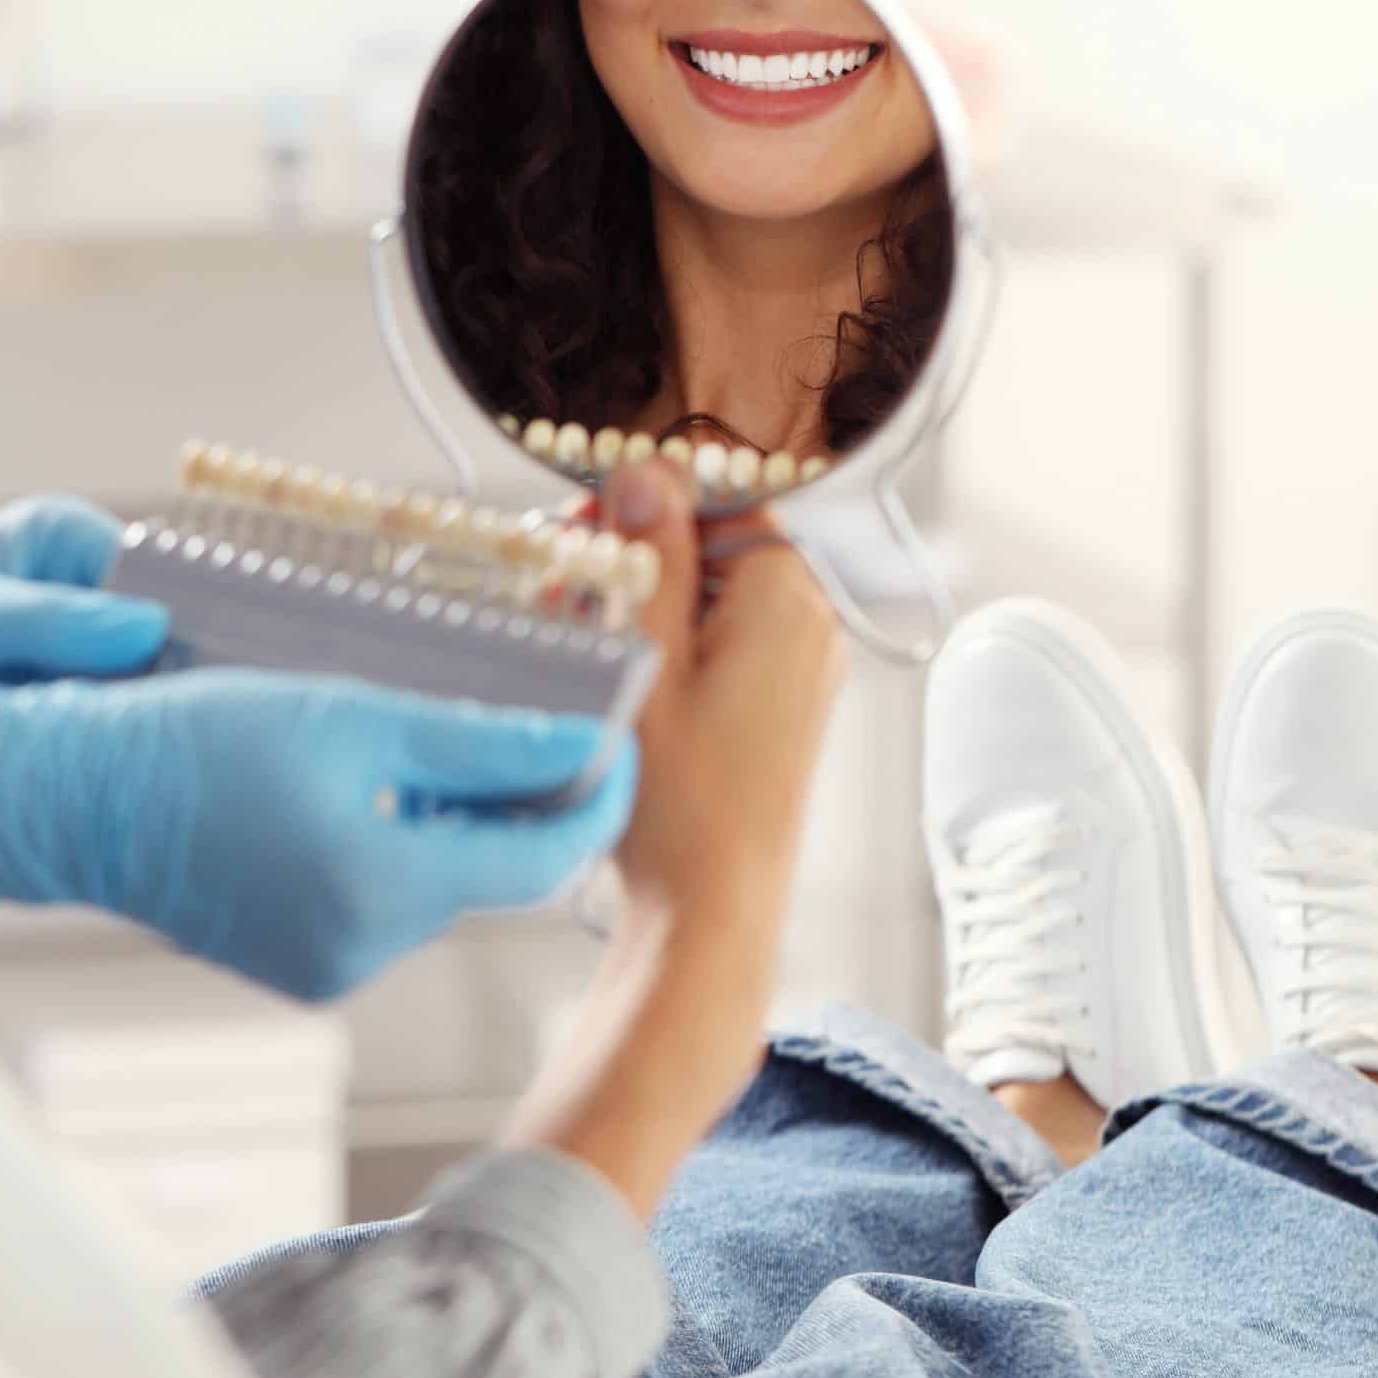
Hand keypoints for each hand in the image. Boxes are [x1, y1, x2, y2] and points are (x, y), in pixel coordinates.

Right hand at [0, 657, 634, 998]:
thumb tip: (581, 745)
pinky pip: (376, 892)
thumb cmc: (189, 739)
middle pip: (488, 868)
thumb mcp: (351, 715)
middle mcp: (362, 947)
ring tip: (431, 736)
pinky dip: (387, 835)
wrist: (62, 794)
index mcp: (384, 888)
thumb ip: (479, 741)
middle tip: (536, 714)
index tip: (618, 735)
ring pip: (433, 877)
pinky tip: (355, 783)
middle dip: (517, 795)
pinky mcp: (290, 959)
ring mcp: (323, 964)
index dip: (592, 793)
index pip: (541, 856)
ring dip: (448, 811)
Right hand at [601, 461, 845, 920]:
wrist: (714, 908)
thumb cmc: (679, 799)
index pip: (717, 498)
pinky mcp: (783, 708)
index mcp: (786, 596)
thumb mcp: (646, 657)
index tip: (584, 532)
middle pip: (712, 548)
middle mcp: (811, 623)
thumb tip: (649, 468)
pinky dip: (671, 650)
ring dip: (645, 608)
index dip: (643, 507)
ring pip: (711, 598)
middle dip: (635, 562)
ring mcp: (802, 669)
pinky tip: (623, 683)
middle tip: (567, 597)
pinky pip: (724, 646)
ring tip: (586, 647)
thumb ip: (652, 556)